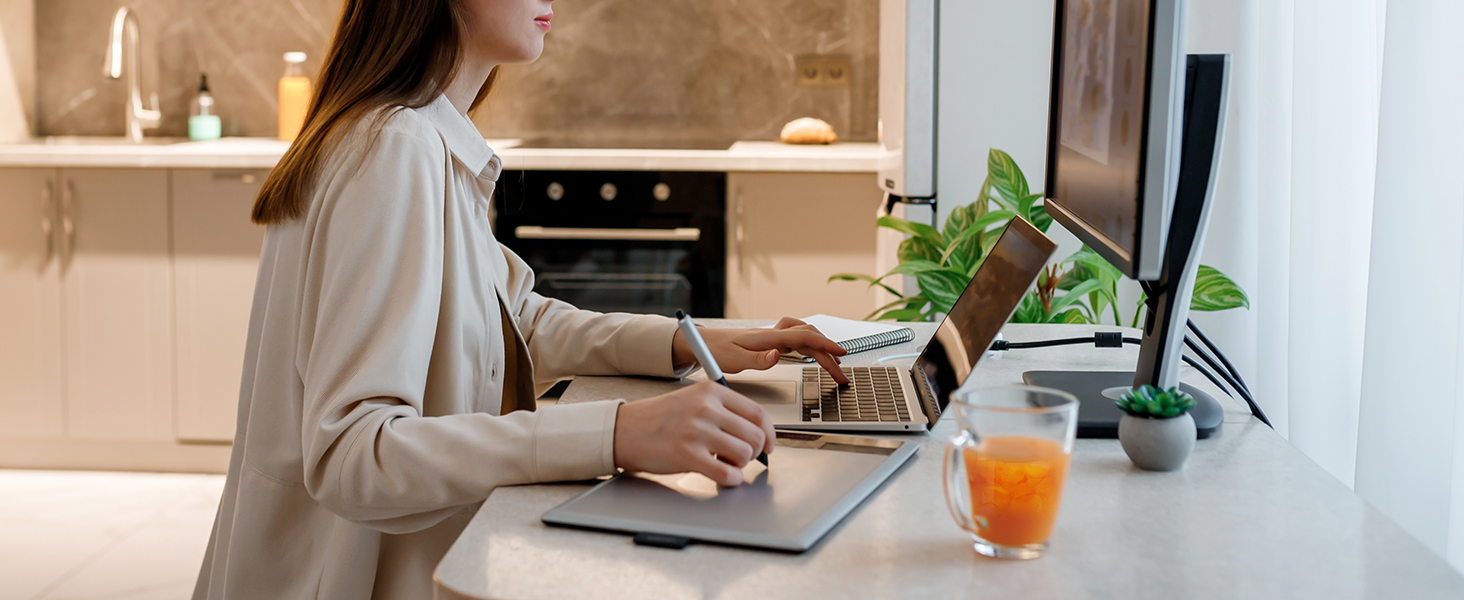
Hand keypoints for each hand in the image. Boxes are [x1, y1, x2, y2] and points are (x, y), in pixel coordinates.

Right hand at [612, 381, 775, 485]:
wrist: (624, 430)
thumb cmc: (659, 419)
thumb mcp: (693, 401)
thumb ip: (724, 412)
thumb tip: (756, 434)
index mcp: (711, 392)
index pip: (757, 413)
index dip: (769, 433)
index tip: (768, 445)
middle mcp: (706, 408)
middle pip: (755, 435)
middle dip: (754, 452)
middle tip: (740, 458)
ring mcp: (696, 431)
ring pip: (745, 454)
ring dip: (740, 465)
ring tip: (724, 463)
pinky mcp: (687, 455)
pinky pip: (726, 473)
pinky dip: (731, 480)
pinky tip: (723, 477)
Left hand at [672, 317, 849, 383]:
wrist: (702, 343)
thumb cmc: (715, 350)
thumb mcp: (733, 359)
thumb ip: (757, 359)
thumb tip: (777, 356)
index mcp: (768, 337)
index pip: (804, 337)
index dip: (825, 345)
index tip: (841, 354)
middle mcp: (773, 334)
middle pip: (809, 338)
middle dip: (829, 353)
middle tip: (842, 373)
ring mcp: (772, 337)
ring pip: (805, 337)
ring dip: (822, 349)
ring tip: (834, 365)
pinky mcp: (770, 342)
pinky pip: (796, 340)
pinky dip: (810, 345)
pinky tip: (814, 353)